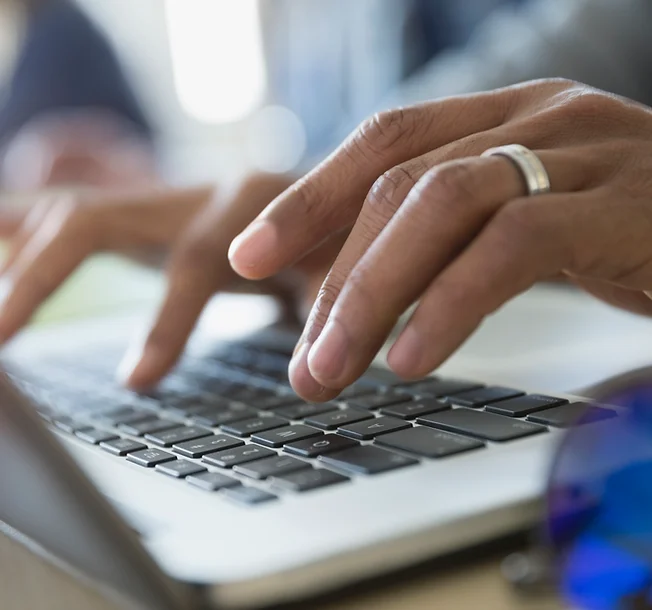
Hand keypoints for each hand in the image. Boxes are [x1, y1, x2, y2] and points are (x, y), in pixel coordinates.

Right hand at [0, 174, 339, 387]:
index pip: (191, 261)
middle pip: (93, 222)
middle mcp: (188, 192)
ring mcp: (155, 197)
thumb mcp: (339, 268)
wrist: (309, 187)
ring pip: (65, 214)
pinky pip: (61, 217)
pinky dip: (16, 236)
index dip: (164, 320)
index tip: (136, 381)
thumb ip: (330, 314)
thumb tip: (311, 380)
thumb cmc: (325, 231)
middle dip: (39, 278)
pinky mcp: (134, 212)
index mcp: (244, 203)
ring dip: (13, 255)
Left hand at [229, 78, 651, 401]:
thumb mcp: (526, 221)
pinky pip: (513, 246)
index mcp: (503, 117)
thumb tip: (363, 294)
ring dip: (372, 294)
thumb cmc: (631, 230)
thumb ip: (452, 237)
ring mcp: (582, 151)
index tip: (249, 257)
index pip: (383, 144)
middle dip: (334, 279)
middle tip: (301, 361)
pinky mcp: (623, 203)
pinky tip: (412, 359)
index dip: (309, 199)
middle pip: (398, 185)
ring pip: (441, 205)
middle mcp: (535, 117)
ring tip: (332, 369)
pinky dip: (451, 303)